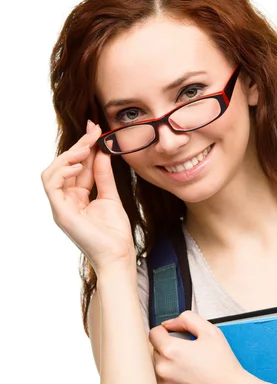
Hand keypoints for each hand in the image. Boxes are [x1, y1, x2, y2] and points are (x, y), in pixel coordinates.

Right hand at [41, 120, 134, 272]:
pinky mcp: (60, 212)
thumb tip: (102, 151)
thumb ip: (104, 175)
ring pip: (52, 172)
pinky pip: (51, 185)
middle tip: (93, 130)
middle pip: (65, 166)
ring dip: (68, 156)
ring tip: (86, 147)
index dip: (85, 146)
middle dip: (79, 145)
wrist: (118, 254)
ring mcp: (61, 207)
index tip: (96, 128)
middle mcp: (66, 200)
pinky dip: (62, 170)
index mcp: (78, 197)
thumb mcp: (111, 196)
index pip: (78, 167)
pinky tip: (80, 164)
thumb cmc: (115, 232)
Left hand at [149, 311, 247, 383]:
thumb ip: (187, 319)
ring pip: (160, 370)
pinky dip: (174, 383)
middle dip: (169, 350)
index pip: (153, 334)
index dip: (165, 331)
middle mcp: (163, 370)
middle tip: (189, 353)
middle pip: (156, 352)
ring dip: (170, 367)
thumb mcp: (210, 332)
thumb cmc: (224, 367)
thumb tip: (170, 324)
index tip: (173, 335)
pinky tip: (191, 382)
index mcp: (170, 351)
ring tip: (191, 369)